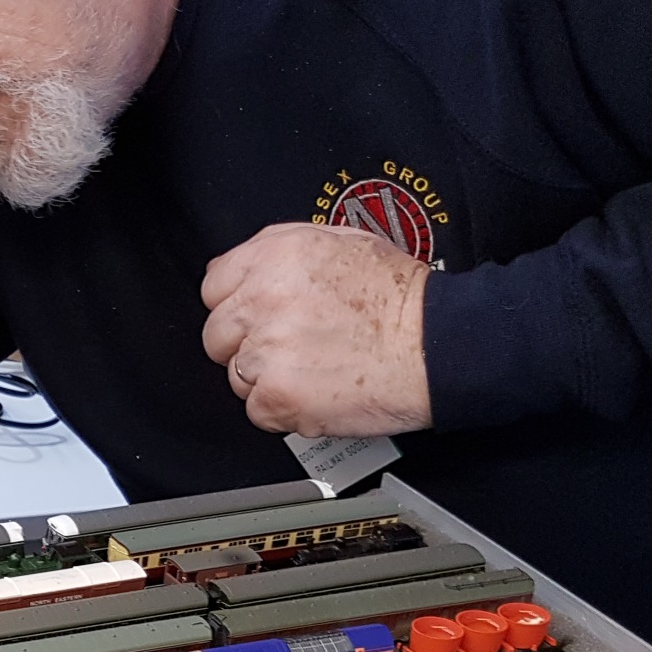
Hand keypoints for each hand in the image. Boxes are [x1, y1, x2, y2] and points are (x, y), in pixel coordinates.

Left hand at [200, 222, 432, 437]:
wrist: (437, 345)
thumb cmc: (401, 299)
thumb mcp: (343, 241)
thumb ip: (283, 251)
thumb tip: (241, 266)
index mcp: (275, 256)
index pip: (213, 286)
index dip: (236, 305)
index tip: (258, 316)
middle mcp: (263, 299)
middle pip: (216, 334)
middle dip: (246, 344)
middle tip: (290, 347)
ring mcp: (266, 350)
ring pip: (236, 375)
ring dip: (266, 378)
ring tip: (313, 368)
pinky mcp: (276, 395)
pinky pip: (256, 410)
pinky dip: (283, 410)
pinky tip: (317, 391)